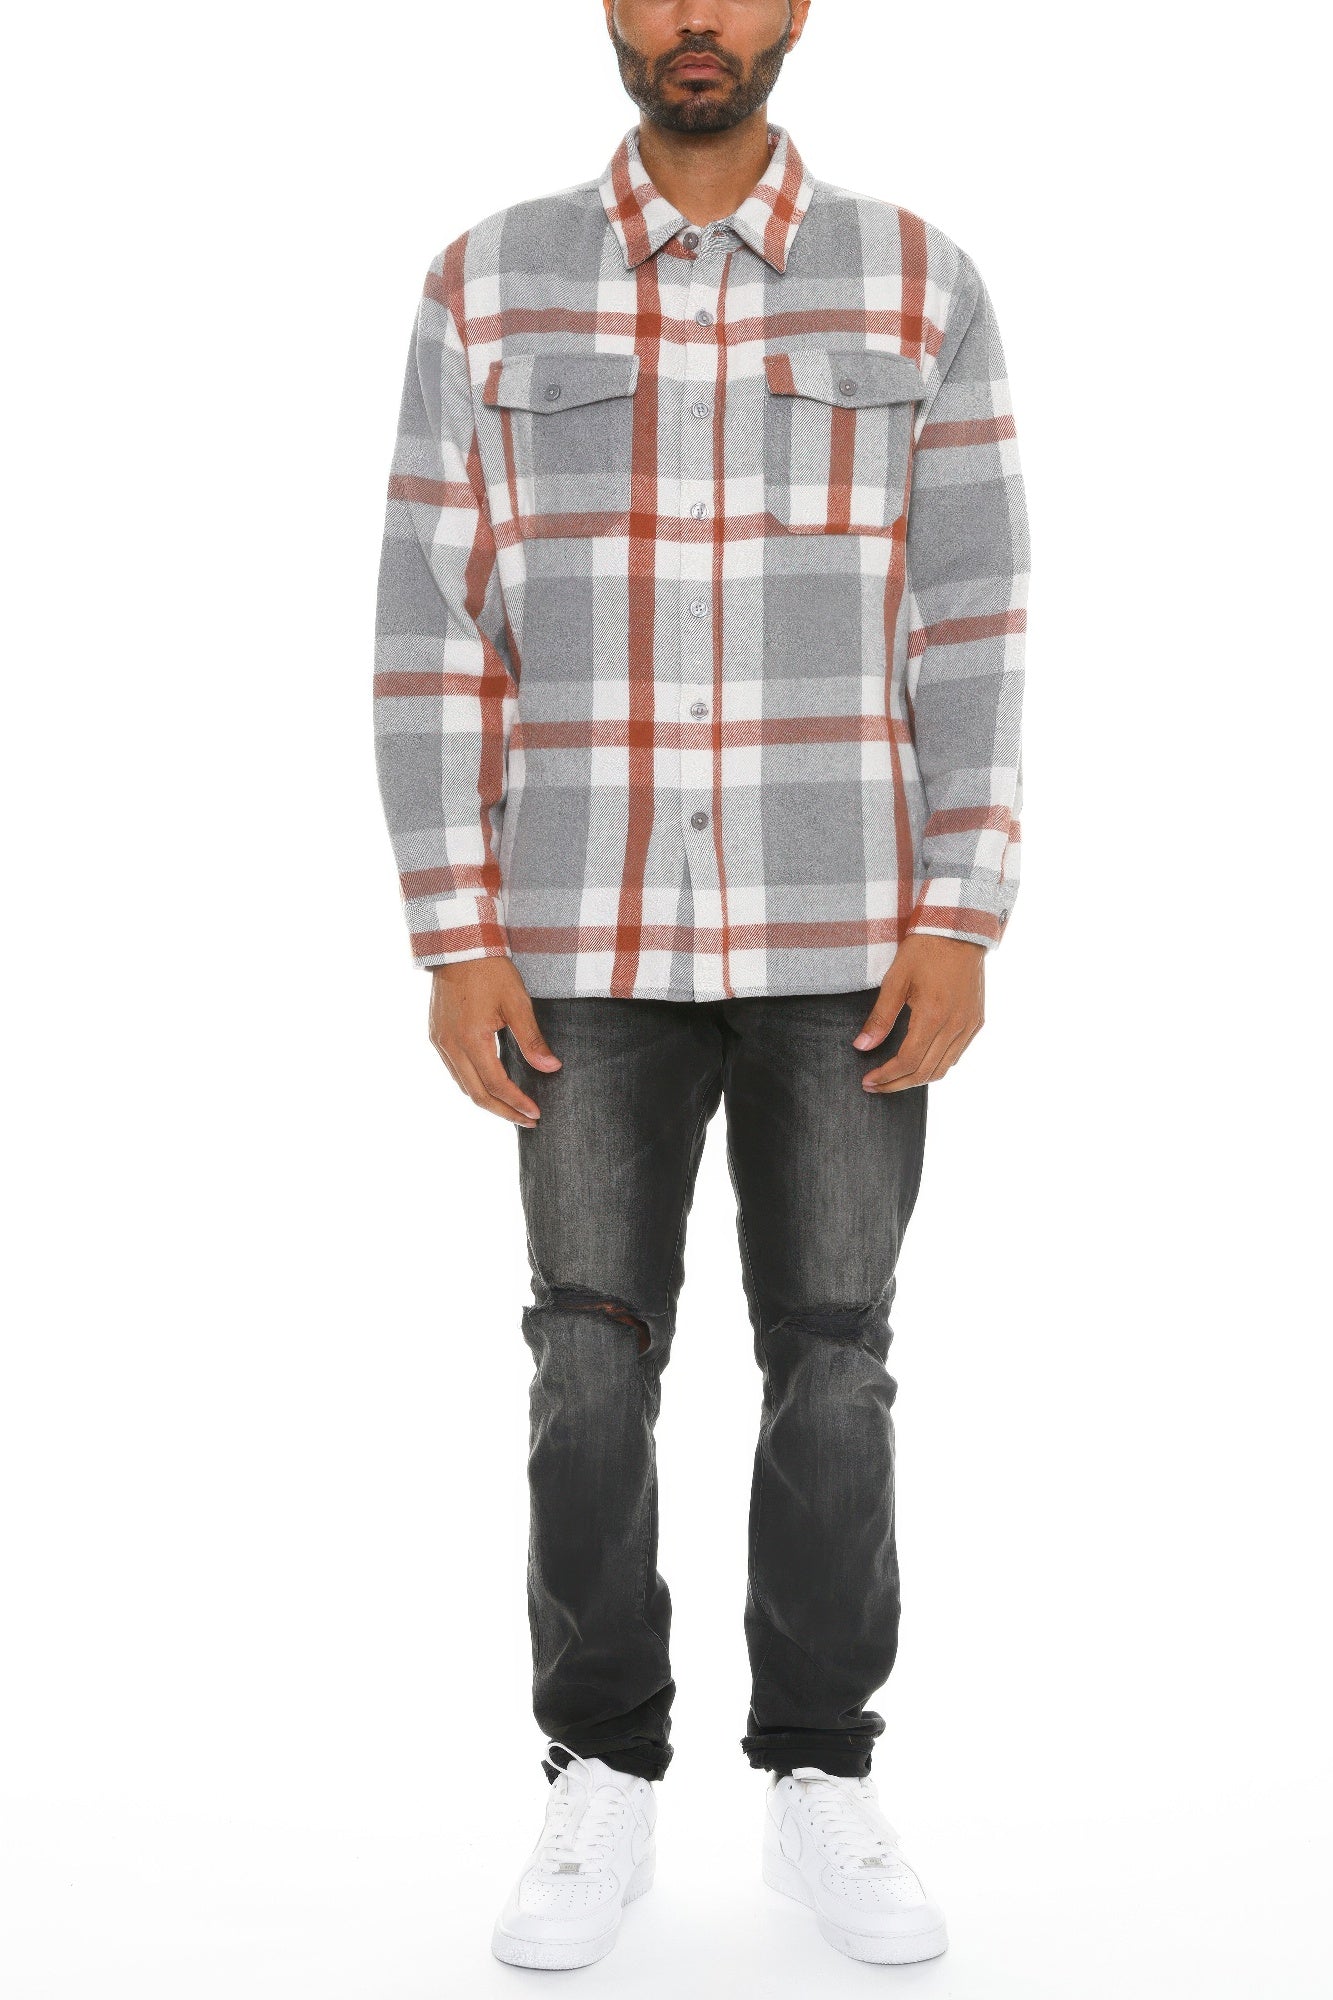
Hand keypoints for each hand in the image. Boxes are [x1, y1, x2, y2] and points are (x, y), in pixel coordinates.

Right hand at [428, 959, 560, 1126]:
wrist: (460, 946)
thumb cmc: (491, 971)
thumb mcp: (518, 1003)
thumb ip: (532, 1040)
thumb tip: (551, 1068)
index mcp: (471, 1040)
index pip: (496, 1085)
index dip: (517, 1102)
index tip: (536, 1113)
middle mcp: (450, 1046)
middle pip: (476, 1094)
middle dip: (503, 1112)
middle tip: (527, 1121)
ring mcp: (439, 1041)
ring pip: (462, 1085)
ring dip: (487, 1101)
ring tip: (511, 1109)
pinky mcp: (436, 1035)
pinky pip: (454, 1070)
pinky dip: (473, 1084)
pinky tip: (490, 1085)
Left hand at [853, 935, 985, 1092]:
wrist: (959, 930)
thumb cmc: (924, 950)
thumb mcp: (895, 980)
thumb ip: (880, 1017)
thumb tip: (862, 1046)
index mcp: (933, 1016)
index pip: (908, 1062)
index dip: (886, 1077)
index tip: (868, 1080)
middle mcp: (955, 1026)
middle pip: (925, 1073)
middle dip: (897, 1084)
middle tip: (875, 1086)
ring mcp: (969, 1025)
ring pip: (943, 1069)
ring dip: (917, 1079)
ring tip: (893, 1079)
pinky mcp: (976, 1021)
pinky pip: (956, 1055)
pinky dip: (936, 1065)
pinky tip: (918, 1062)